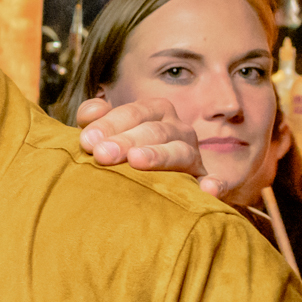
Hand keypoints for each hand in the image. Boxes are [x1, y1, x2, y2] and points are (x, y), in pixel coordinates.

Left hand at [75, 96, 214, 192]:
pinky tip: (208, 189)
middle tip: (101, 155)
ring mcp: (193, 155)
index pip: (134, 112)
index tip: (86, 141)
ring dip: (159, 155)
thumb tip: (90, 113)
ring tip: (136, 161)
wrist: (156, 184)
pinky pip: (216, 181)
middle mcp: (178, 129)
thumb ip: (97, 119)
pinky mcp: (205, 182)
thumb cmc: (124, 151)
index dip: (109, 124)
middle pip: (154, 130)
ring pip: (179, 151)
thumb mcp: (110, 131)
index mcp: (156, 112)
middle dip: (126, 141)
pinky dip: (214, 184)